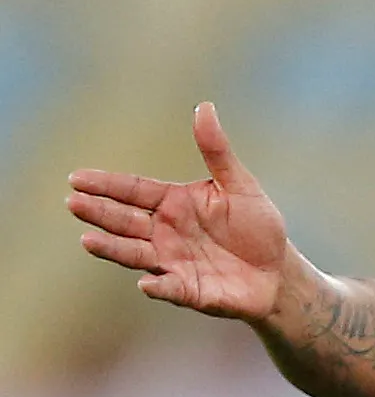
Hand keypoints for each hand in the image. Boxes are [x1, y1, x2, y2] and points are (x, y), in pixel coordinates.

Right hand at [67, 104, 293, 320]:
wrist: (278, 271)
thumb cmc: (257, 226)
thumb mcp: (240, 185)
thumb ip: (217, 151)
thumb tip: (204, 107)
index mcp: (173, 203)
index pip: (133, 190)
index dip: (106, 184)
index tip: (76, 178)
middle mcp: (164, 232)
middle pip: (125, 221)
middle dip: (99, 213)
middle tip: (74, 203)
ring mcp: (172, 262)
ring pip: (135, 254)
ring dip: (112, 248)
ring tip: (88, 240)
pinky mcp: (189, 290)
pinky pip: (170, 288)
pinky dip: (158, 286)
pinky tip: (146, 282)